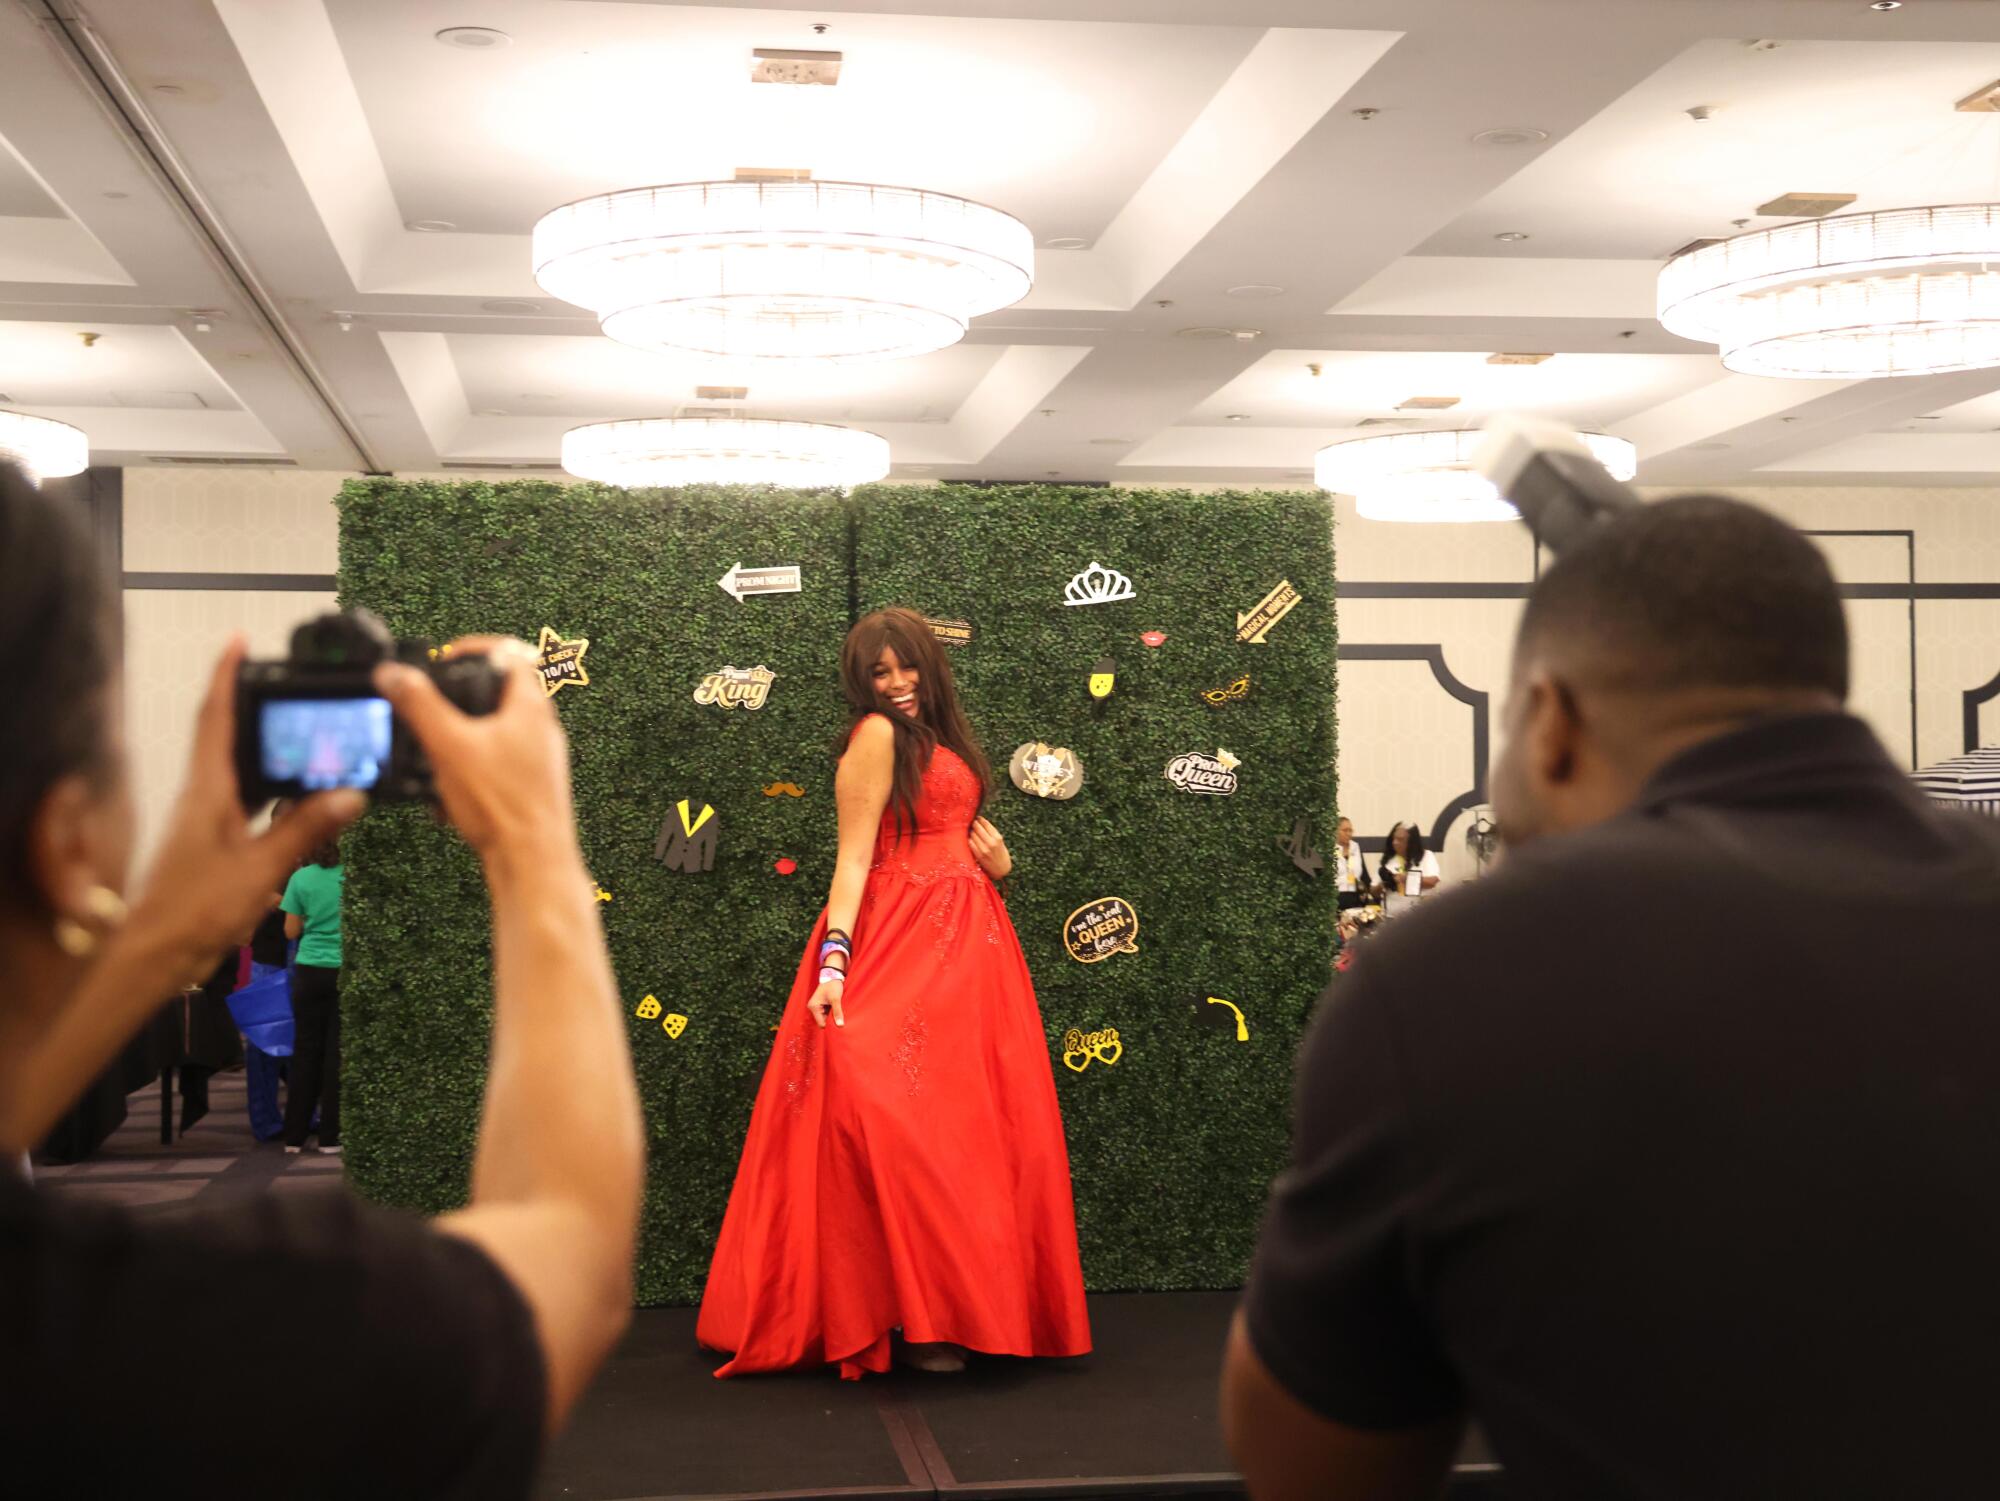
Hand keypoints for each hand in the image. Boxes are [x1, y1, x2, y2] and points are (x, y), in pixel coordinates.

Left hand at [126, 639, 364, 986]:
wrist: (154, 954)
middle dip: (255, 708)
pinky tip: (297, 804)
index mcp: (208, 791)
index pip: (217, 718)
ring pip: (240, 772)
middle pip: (228, 737)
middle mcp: (203, 797)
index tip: (240, 643)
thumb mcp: (260, 868)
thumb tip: (348, 795)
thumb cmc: (192, 911)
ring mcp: (206, 821)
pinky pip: (247, 805)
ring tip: (307, 741)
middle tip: (288, 689)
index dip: (227, 676)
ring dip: (269, 754)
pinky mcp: (214, 845)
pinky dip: (274, 795)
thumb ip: (304, 830)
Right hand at [374, 637, 576, 868]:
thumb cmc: (503, 805)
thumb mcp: (448, 745)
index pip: (510, 652)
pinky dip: (467, 775)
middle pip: (498, 695)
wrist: (532, 864)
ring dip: (457, 745)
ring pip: (492, 736)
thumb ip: (420, 705)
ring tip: (434, 764)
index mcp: (531, 707)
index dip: (474, 647)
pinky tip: (446, 801)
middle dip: (456, 705)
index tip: (444, 658)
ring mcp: (539, 760)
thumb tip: (394, 673)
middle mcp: (542, 729)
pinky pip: (494, 768)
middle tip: (429, 714)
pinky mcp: (531, 788)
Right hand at [807, 977, 844, 1028]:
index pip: (821, 1024)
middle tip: (840, 1015)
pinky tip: (836, 1008)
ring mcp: (816, 1007)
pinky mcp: (820, 1005)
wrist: (832, 975)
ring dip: (831, 1016)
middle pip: (822, 1021)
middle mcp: (813, 1008)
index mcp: (813, 1007)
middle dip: (831, 1020)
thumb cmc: (833, 986)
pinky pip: (826, 1013)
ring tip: (837, 1009)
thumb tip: (840, 1026)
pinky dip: (831, 1012)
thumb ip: (837, 1012)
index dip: (830, 1025)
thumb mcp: (836, 999)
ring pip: (825, 1017)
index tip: (839, 1021)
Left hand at [969, 816, 1011, 880]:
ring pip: (973, 835)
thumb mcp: (1000, 842)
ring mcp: (984, 849)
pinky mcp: (978, 855)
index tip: (977, 817)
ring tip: (971, 830)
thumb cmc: (1001, 854)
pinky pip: (970, 843)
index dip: (980, 819)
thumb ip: (992, 834)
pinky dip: (969, 839)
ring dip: (971, 831)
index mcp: (998, 838)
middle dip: (974, 824)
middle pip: (978, 828)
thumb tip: (981, 823)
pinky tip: (970, 839)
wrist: (1001, 870)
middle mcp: (991, 842)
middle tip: (972, 822)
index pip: (986, 824)